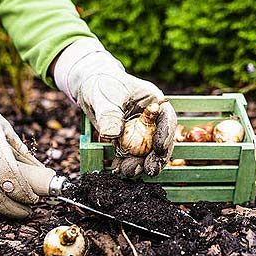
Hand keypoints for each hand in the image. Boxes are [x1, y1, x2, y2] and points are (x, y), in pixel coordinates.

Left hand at [54, 39, 176, 176]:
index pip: (167, 119)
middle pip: (160, 140)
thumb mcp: (104, 97)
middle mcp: (150, 119)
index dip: (166, 134)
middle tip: (150, 170)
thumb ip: (109, 115)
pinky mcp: (127, 140)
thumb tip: (113, 134)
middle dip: (156, 157)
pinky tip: (118, 169)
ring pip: (145, 151)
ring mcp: (140, 131)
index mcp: (153, 102)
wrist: (89, 86)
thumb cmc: (101, 84)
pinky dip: (125, 163)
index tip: (159, 148)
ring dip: (139, 163)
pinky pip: (130, 154)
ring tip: (128, 171)